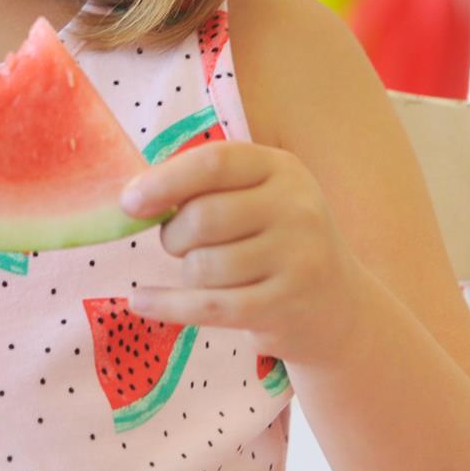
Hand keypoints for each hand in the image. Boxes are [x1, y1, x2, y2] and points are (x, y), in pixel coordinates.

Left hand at [119, 139, 374, 367]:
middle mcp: (296, 209)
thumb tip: (133, 194)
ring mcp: (297, 259)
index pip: (214, 163)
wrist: (340, 307)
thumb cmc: (277, 241)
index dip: (165, 181)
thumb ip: (208, 186)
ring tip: (202, 271)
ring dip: (186, 273)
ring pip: (203, 266)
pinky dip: (167, 305)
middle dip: (174, 236)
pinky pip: (209, 306)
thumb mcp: (259, 197)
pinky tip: (141, 301)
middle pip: (203, 218)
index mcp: (282, 169)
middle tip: (178, 244)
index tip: (129, 201)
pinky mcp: (286, 307)